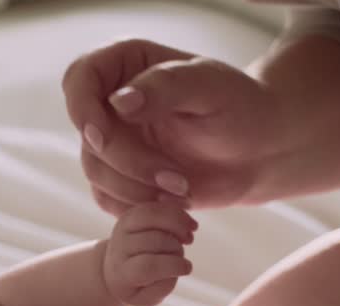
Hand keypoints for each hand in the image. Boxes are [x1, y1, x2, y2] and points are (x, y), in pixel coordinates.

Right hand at [62, 38, 284, 214]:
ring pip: (96, 171)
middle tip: (177, 179)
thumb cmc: (241, 107)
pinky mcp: (123, 177)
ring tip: (183, 191)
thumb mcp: (209, 86)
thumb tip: (118, 103)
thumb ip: (165, 87)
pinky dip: (136, 206)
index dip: (82, 110)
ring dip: (136, 189)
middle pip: (89, 135)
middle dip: (128, 163)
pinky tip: (174, 204)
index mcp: (127, 65)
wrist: (259, 150)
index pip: (80, 79)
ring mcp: (115, 141)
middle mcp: (113, 102)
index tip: (103, 136)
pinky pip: (107, 198)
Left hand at [103, 201, 196, 305]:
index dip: (172, 266)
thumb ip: (161, 288)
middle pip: (155, 241)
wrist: (116, 268)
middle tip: (180, 256)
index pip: (147, 266)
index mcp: (121, 272)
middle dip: (176, 249)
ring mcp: (123, 228)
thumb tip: (176, 266)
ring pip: (154, 218)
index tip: (188, 268)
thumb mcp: (146, 297)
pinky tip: (189, 225)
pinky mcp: (131, 214)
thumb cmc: (137, 286)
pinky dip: (177, 214)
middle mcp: (118, 247)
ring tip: (189, 238)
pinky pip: (156, 207)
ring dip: (179, 226)